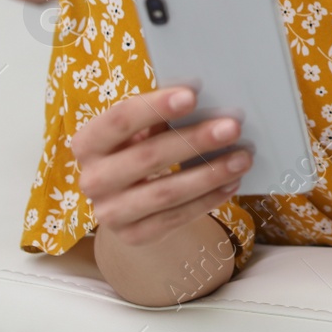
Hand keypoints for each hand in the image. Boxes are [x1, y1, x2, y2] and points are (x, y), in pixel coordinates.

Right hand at [73, 86, 249, 247]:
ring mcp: (110, 213)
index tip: (192, 95)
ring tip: (242, 158)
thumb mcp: (140, 130)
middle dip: (195, 141)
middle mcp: (92, 180)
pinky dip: (208, 199)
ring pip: (166, 192)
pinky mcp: (133, 236)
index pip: (119, 120)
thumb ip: (162, 116)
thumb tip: (208, 100)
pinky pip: (176, 218)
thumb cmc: (140, 149)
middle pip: (148, 157)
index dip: (155, 107)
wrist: (126, 201)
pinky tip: (231, 183)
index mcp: (89, 143)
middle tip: (233, 127)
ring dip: (209, 173)